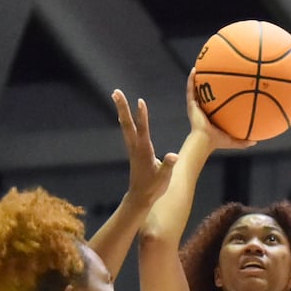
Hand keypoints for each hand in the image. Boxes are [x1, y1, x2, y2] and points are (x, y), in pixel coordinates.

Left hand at [112, 90, 176, 207]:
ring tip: (117, 96)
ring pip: (125, 126)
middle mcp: (136, 147)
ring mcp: (133, 148)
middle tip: (116, 92)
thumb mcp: (163, 178)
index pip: (143, 130)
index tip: (140, 102)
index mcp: (144, 151)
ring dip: (121, 110)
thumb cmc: (153, 188)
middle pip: (127, 124)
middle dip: (122, 107)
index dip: (142, 116)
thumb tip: (174, 156)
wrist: (140, 198)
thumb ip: (167, 166)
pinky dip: (125, 120)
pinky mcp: (133, 151)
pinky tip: (122, 115)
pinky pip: (127, 132)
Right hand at [186, 70, 256, 150]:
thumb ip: (244, 141)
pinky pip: (190, 89)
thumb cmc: (217, 142)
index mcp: (212, 116)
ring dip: (198, 77)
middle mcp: (203, 109)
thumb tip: (256, 141)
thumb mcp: (234, 140)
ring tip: (201, 65)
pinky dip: (191, 79)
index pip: (215, 103)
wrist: (204, 142)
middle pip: (206, 93)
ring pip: (196, 88)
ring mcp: (196, 106)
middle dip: (209, 82)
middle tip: (215, 71)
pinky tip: (194, 69)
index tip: (226, 85)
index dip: (219, 95)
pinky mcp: (191, 105)